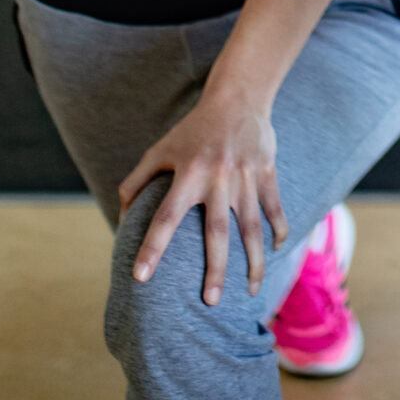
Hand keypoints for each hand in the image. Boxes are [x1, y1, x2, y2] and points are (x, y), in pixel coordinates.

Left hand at [116, 89, 287, 304]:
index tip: (139, 277)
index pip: (165, 218)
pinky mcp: (266, 174)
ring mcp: (246, 178)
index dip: (151, 248)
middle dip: (215, 269)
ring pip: (252, 228)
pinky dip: (278, 230)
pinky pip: (274, 208)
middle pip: (217, 233)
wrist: (238, 97)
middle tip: (210, 302)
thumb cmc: (192, 129)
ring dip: (253, 262)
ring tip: (249, 292)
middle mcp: (217, 179)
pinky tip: (276, 250)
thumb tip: (121, 220)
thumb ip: (136, 183)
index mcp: (187, 174)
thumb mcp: (159, 150)